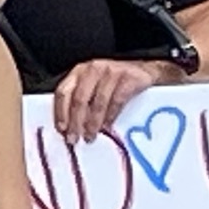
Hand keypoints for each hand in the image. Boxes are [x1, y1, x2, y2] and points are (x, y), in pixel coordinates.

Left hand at [51, 58, 175, 143]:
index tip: (62, 129)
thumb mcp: (95, 87)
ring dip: (93, 123)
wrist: (148, 72)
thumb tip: (69, 128)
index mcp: (80, 72)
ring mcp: (112, 71)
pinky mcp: (129, 78)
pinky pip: (117, 101)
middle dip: (75, 122)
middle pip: (79, 99)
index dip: (60, 112)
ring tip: (91, 137)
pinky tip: (108, 127)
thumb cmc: (117, 83)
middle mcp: (94, 69)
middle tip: (74, 139)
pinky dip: (110, 117)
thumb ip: (82, 102)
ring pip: (97, 102)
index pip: (64, 91)